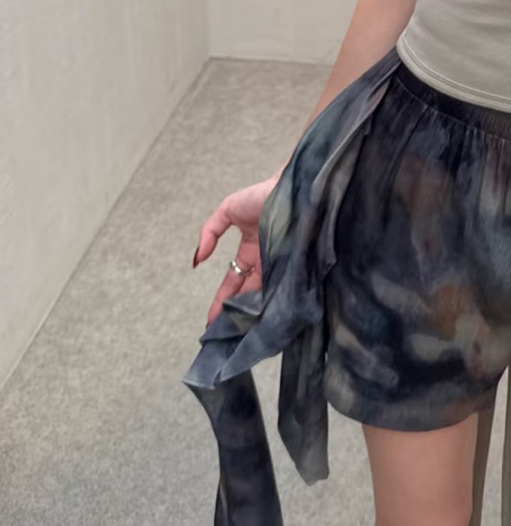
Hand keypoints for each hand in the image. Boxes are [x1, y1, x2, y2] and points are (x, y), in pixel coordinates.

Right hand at [192, 165, 283, 325]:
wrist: (296, 186)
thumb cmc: (263, 194)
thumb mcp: (228, 210)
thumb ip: (210, 232)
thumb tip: (196, 261)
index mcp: (252, 252)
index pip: (233, 283)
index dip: (222, 303)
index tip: (211, 323)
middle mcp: (268, 263)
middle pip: (249, 296)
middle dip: (237, 316)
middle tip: (227, 339)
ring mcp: (283, 266)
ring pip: (267, 297)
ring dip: (256, 315)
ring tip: (245, 337)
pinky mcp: (298, 266)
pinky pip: (285, 289)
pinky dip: (276, 304)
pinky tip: (267, 320)